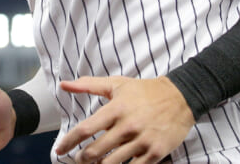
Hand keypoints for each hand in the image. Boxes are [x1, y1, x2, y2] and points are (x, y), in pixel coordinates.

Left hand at [55, 76, 194, 163]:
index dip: (68, 142)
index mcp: (116, 109)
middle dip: (81, 159)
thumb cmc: (145, 91)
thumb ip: (88, 85)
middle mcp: (127, 126)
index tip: (59, 150)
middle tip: (79, 160)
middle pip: (94, 151)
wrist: (181, 97)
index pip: (85, 129)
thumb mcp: (116, 84)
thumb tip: (64, 85)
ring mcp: (141, 141)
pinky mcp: (155, 153)